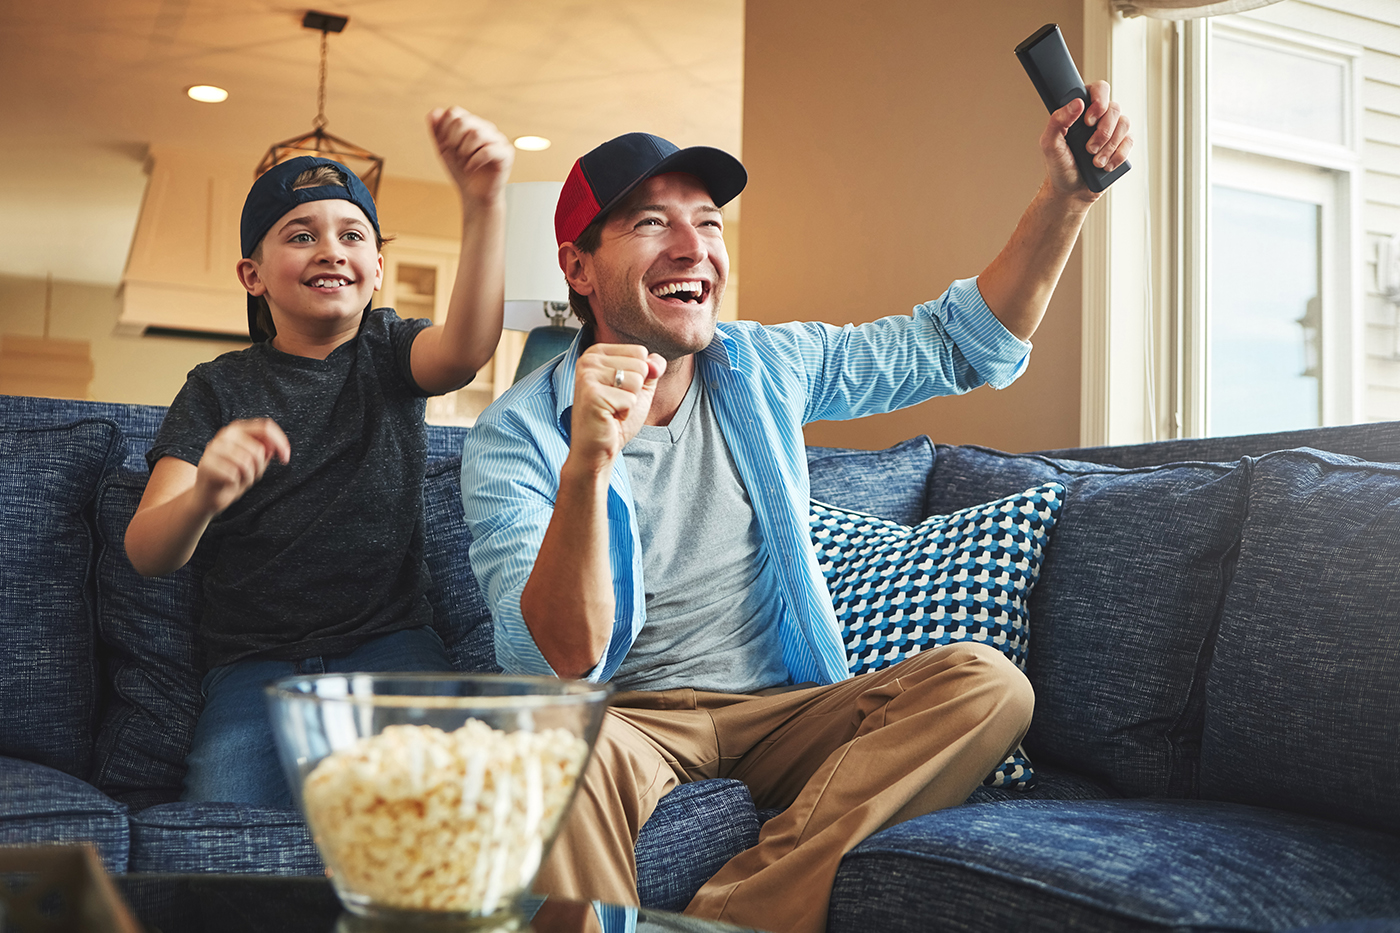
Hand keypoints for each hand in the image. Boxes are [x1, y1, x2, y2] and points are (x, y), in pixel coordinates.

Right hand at [193, 419, 289, 516]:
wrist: (210, 495)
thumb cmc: (234, 475)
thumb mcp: (256, 462)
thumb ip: (266, 450)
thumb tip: (275, 445)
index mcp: (238, 429)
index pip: (265, 427)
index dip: (280, 442)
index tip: (285, 459)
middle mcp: (225, 434)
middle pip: (257, 449)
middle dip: (259, 467)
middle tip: (251, 475)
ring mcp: (213, 448)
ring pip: (246, 462)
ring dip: (249, 476)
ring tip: (240, 478)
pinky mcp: (206, 464)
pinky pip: (233, 474)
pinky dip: (236, 482)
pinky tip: (229, 483)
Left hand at [428, 107, 513, 207]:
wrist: (473, 195)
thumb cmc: (461, 171)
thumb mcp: (444, 149)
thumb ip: (437, 130)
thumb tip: (434, 111)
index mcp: (473, 124)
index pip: (455, 113)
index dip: (445, 130)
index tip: (447, 146)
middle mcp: (487, 128)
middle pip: (464, 121)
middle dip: (453, 141)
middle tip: (458, 155)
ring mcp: (498, 139)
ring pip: (477, 134)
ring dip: (465, 151)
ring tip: (465, 161)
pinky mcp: (506, 153)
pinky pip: (488, 150)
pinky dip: (475, 161)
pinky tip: (472, 167)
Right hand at [569, 344, 666, 471]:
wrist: (597, 448)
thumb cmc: (615, 418)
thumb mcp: (640, 389)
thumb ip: (651, 369)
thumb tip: (656, 361)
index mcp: (598, 353)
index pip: (640, 351)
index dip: (640, 376)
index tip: (620, 391)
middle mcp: (589, 359)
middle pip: (640, 364)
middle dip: (635, 390)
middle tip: (616, 402)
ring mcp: (588, 375)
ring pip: (636, 380)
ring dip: (631, 401)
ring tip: (613, 409)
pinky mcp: (592, 394)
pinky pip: (630, 398)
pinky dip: (625, 412)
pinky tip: (609, 416)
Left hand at [1042, 80, 1131, 201]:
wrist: (1070, 191)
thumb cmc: (1059, 166)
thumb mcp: (1050, 144)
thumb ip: (1057, 121)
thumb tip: (1078, 103)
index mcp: (1081, 110)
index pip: (1098, 89)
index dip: (1099, 100)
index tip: (1088, 121)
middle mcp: (1099, 117)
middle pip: (1114, 108)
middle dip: (1103, 132)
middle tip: (1089, 149)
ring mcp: (1112, 131)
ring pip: (1124, 124)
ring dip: (1109, 146)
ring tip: (1095, 162)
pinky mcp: (1121, 145)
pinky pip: (1130, 141)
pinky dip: (1118, 155)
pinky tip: (1105, 165)